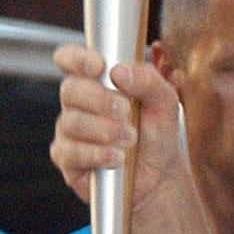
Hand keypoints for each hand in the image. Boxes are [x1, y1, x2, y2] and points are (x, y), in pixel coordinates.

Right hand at [50, 43, 189, 210]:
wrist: (159, 174)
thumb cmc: (156, 131)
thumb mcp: (165, 101)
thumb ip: (148, 80)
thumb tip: (119, 72)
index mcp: (96, 79)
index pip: (69, 59)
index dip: (77, 58)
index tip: (98, 66)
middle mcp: (77, 102)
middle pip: (69, 89)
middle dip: (100, 100)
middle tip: (126, 111)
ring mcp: (69, 131)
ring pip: (71, 122)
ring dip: (105, 130)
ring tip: (130, 138)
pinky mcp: (67, 159)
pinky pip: (71, 152)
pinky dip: (98, 154)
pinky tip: (117, 157)